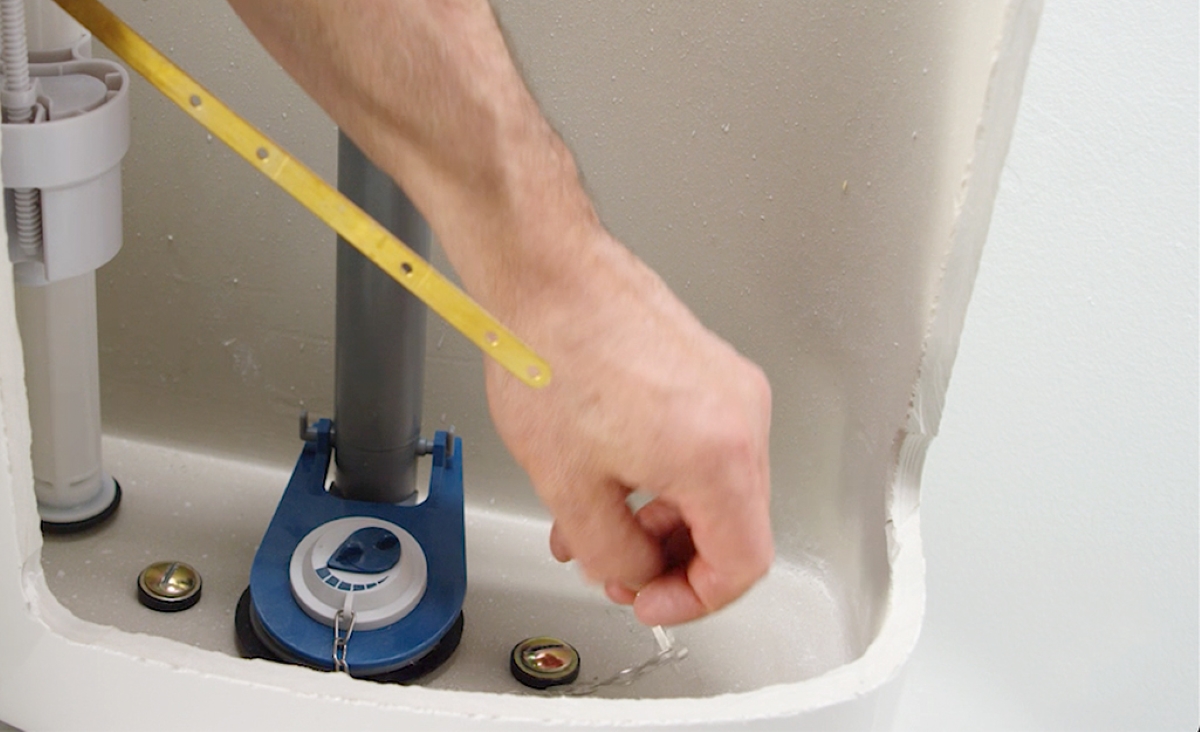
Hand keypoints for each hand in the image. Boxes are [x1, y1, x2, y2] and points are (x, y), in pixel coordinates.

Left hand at [484, 229, 772, 625]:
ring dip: (661, 519)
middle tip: (620, 567)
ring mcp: (730, 387)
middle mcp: (741, 416)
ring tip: (598, 522)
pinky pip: (703, 444)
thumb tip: (633, 572)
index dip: (695, 599)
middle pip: (734, 525)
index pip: (742, 563)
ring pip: (716, 486)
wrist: (547, 271)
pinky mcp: (710, 369)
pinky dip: (664, 476)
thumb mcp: (568, 485)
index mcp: (719, 454)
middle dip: (671, 559)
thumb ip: (610, 553)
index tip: (654, 600)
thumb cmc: (551, 351)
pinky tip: (612, 479)